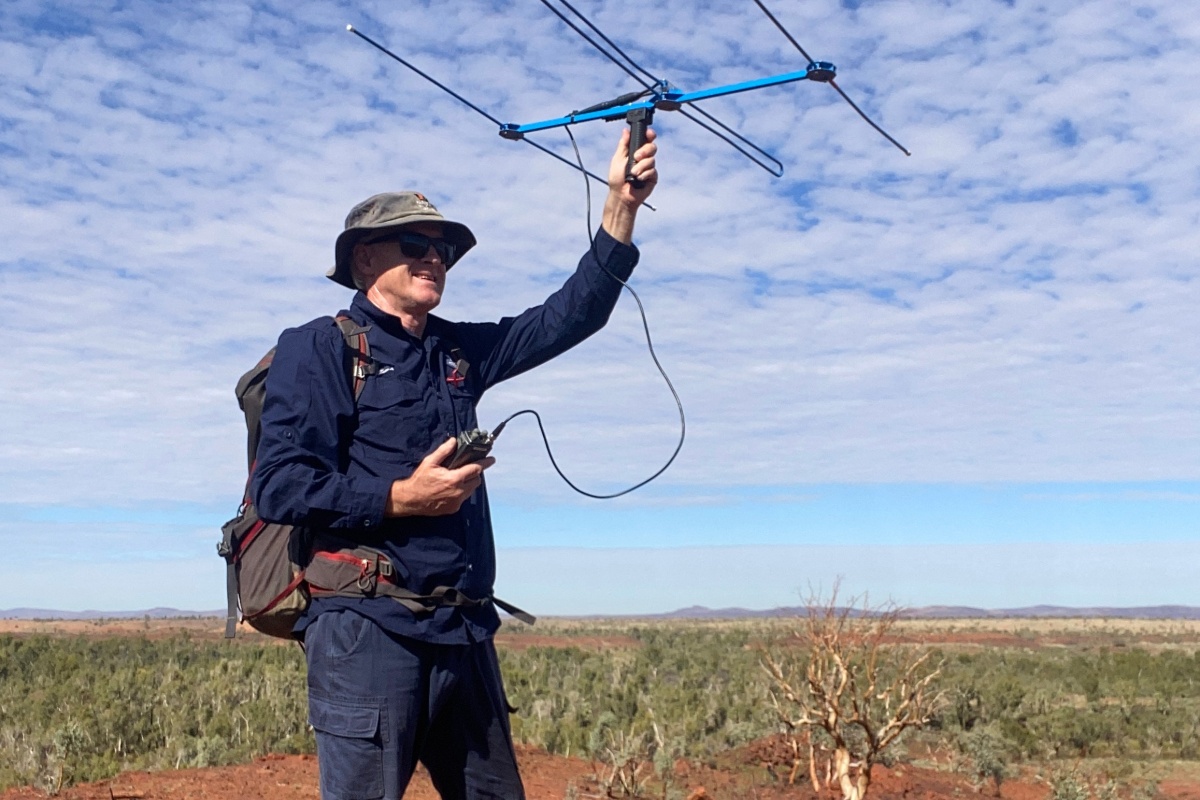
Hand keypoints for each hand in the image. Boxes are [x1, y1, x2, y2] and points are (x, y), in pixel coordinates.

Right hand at [385, 438, 495, 516]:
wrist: (410, 500)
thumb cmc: (419, 481)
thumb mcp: (430, 462)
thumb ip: (444, 451)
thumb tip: (454, 441)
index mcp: (454, 478)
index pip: (476, 469)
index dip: (485, 463)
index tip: (492, 459)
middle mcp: (459, 491)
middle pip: (476, 480)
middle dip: (474, 473)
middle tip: (465, 469)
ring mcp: (457, 501)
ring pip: (471, 490)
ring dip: (468, 483)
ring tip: (456, 479)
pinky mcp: (454, 509)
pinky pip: (463, 498)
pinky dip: (461, 492)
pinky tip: (451, 489)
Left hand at [602, 127, 657, 243]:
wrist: (621, 195)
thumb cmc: (616, 179)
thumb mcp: (617, 159)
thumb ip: (623, 145)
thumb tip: (625, 131)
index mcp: (635, 151)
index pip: (645, 139)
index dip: (649, 135)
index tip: (649, 134)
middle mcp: (643, 158)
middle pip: (652, 147)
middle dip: (645, 150)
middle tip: (636, 157)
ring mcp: (648, 167)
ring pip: (652, 159)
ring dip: (641, 166)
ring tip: (633, 173)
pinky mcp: (652, 177)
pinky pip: (652, 171)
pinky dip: (644, 174)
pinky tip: (638, 179)